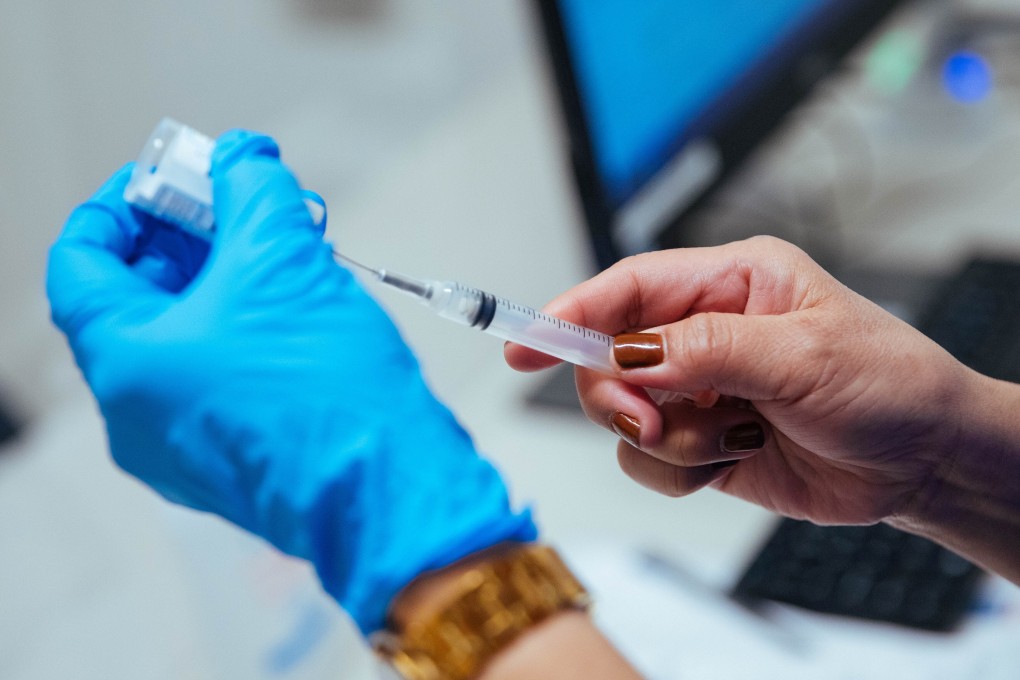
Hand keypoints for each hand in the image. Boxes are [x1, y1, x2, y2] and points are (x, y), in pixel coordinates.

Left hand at [47, 130, 535, 633]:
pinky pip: (213, 381)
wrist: (392, 490)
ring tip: (281, 250)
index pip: (80, 262)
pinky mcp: (228, 463)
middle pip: (134, 301)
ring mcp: (179, 448)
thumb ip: (252, 188)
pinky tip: (293, 307)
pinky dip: (239, 333)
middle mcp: (135, 415)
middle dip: (187, 240)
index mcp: (125, 362)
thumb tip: (242, 157)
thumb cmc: (328, 390)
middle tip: (237, 204)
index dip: (119, 206)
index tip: (168, 178)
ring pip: (181, 342)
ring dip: (221, 284)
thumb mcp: (283, 257)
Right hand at [506, 236, 975, 525]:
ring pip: (625, 417)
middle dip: (625, 397)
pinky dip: (681, 471)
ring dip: (669, 441)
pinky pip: (649, 462)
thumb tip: (631, 353)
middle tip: (658, 420)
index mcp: (731, 283)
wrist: (922, 460)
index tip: (523, 344)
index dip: (570, 313)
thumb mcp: (804, 356)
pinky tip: (735, 458)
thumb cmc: (887, 384)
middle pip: (610, 358)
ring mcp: (700, 389)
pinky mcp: (702, 441)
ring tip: (730, 439)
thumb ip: (710, 349)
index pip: (629, 288)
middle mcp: (705, 332)